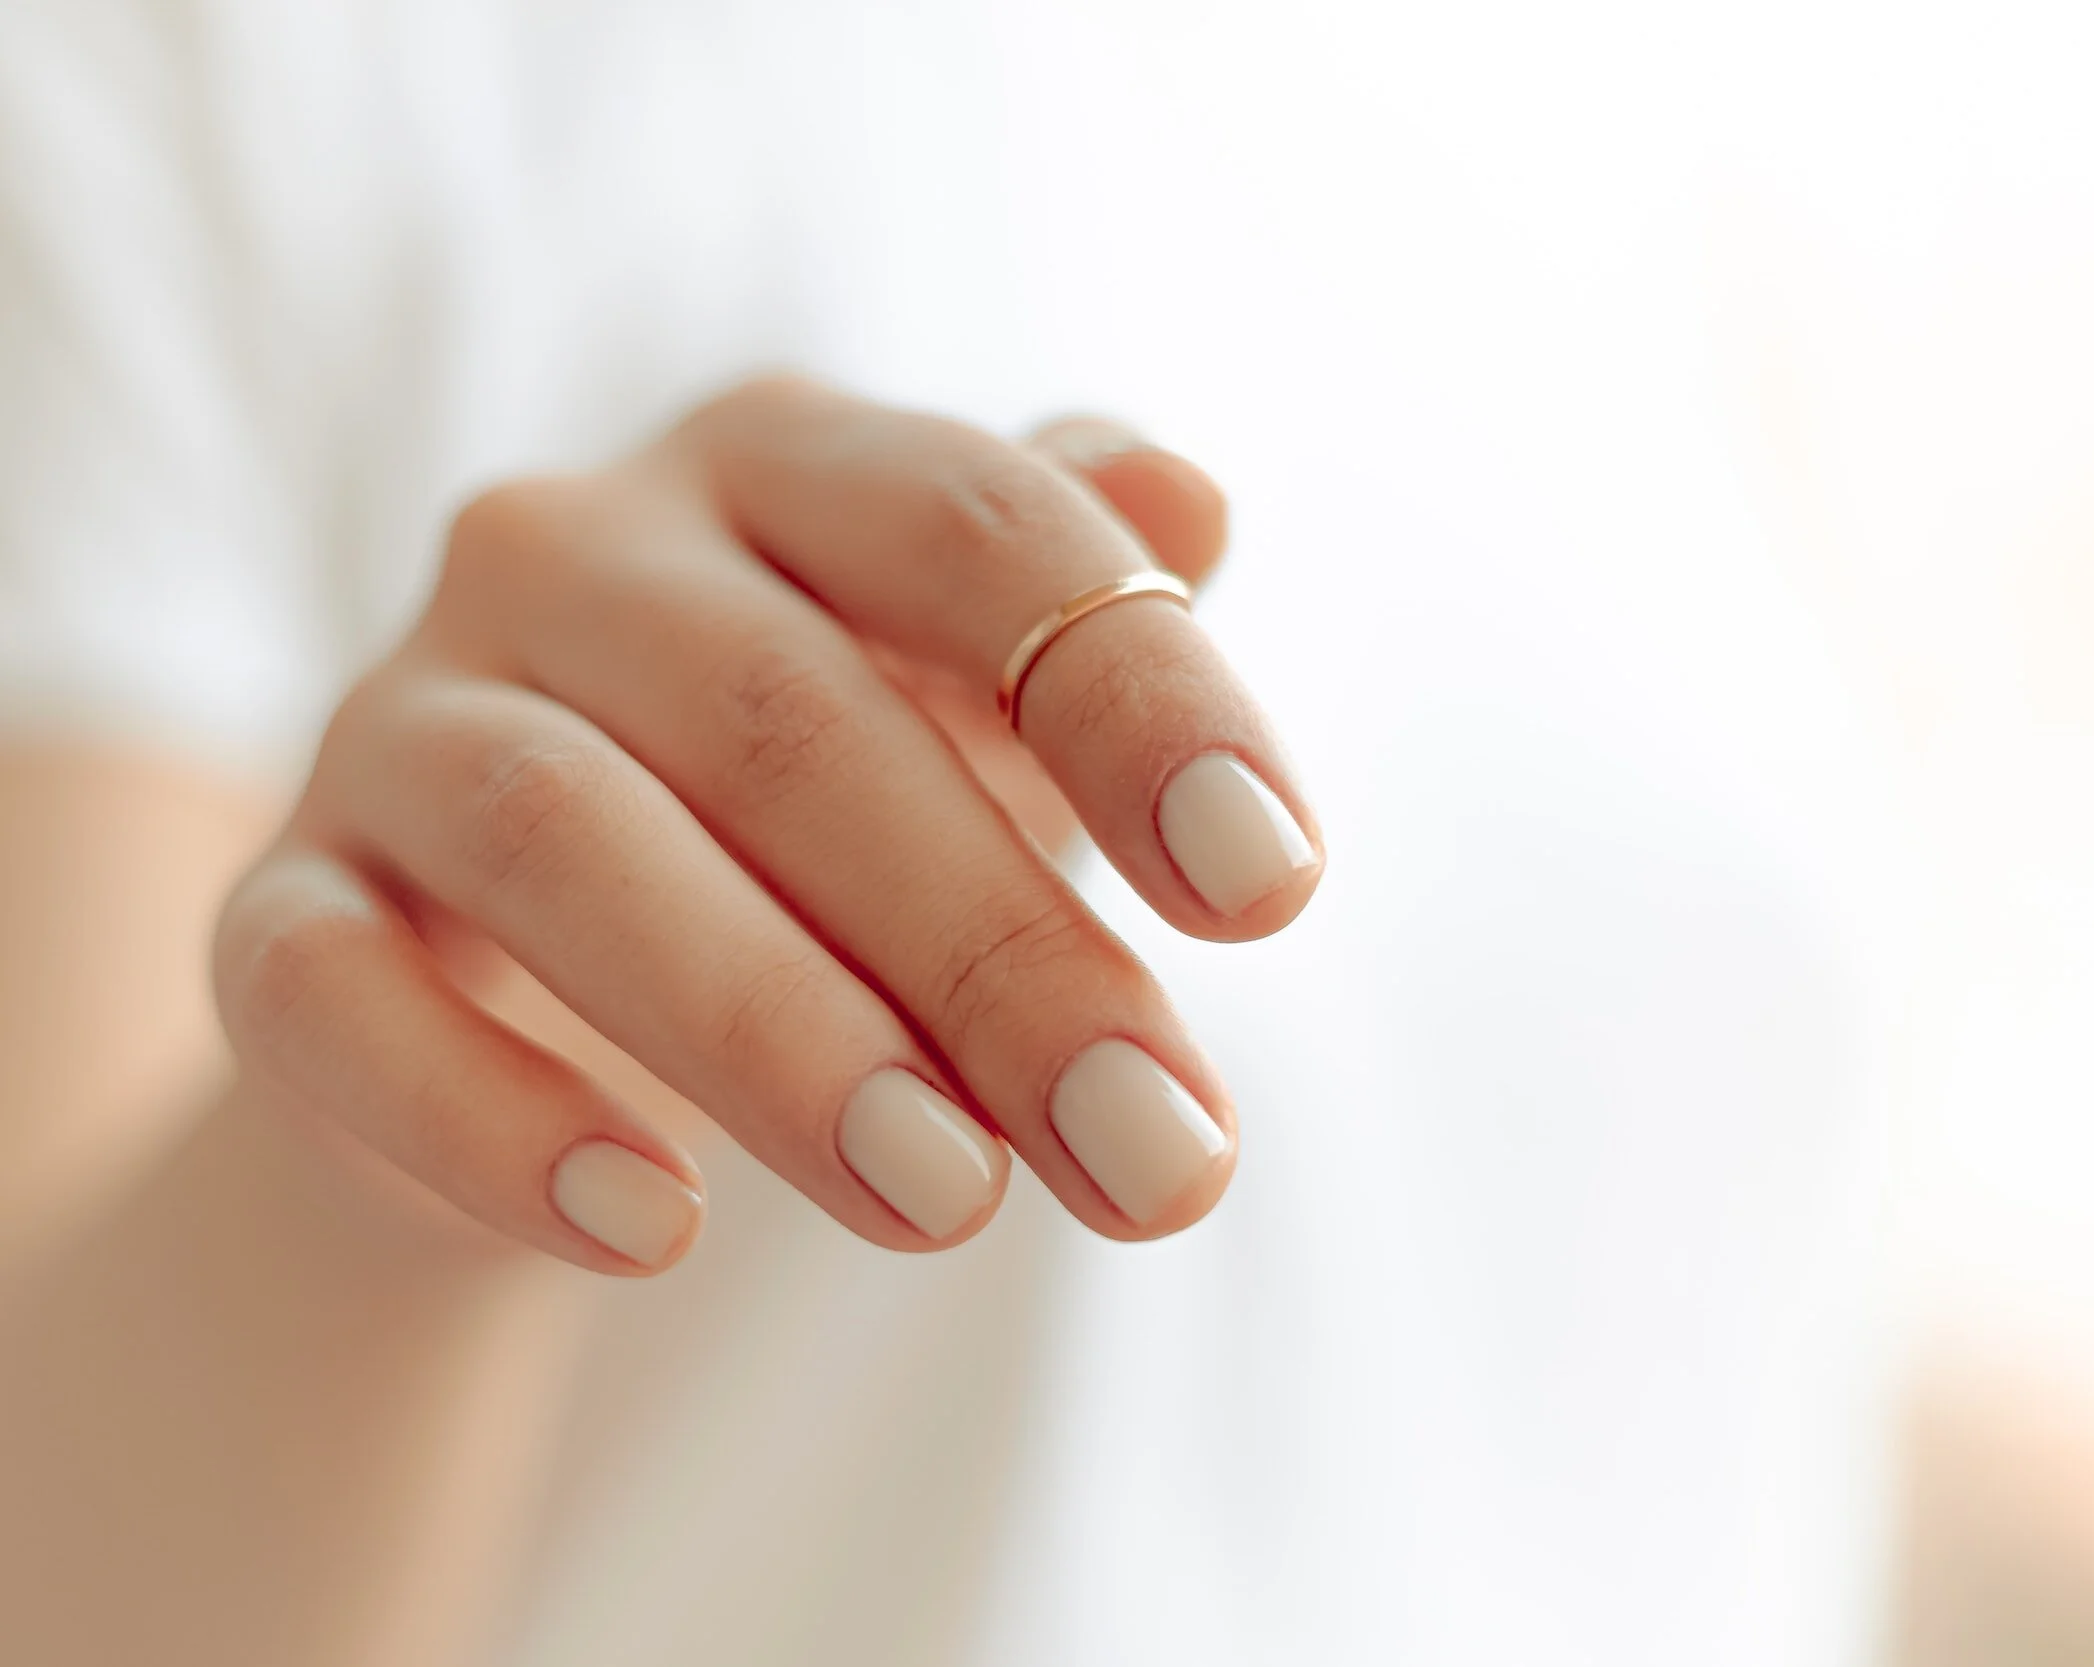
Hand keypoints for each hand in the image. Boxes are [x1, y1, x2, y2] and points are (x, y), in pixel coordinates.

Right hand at [210, 379, 1321, 1270]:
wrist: (551, 973)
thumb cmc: (835, 816)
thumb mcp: (980, 707)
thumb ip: (1084, 618)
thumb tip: (1197, 503)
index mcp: (781, 466)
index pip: (971, 522)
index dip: (1130, 691)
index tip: (1270, 888)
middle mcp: (572, 550)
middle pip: (790, 719)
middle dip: (996, 950)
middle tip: (1155, 1152)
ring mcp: (403, 717)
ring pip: (563, 837)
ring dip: (773, 1032)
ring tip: (951, 1202)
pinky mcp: (283, 905)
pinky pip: (334, 992)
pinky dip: (488, 1116)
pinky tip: (653, 1231)